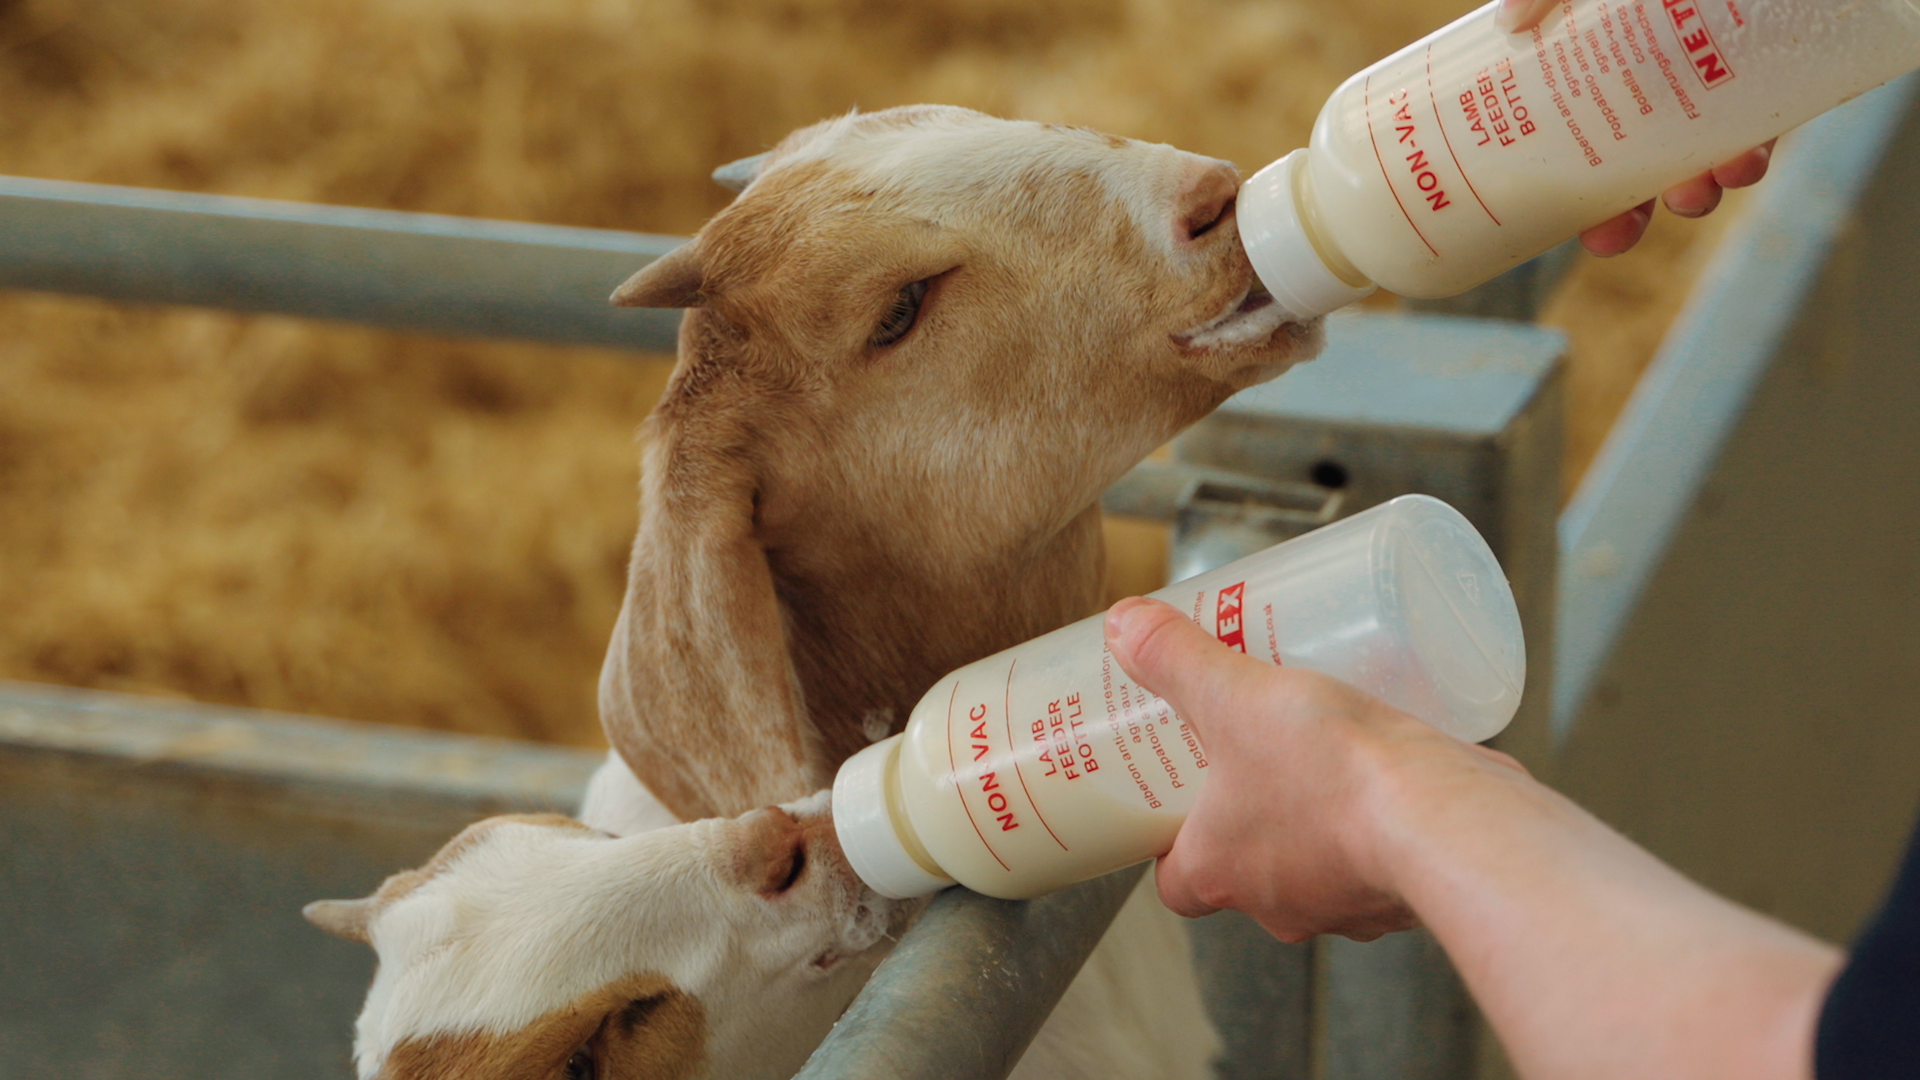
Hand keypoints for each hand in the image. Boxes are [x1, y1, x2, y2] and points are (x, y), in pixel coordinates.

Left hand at [1103, 597, 1521, 941]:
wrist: (1445, 820)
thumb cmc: (1330, 775)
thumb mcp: (1233, 696)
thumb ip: (1177, 659)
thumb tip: (1124, 624)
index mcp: (1219, 873)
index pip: (1175, 881)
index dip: (1171, 841)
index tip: (1181, 796)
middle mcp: (1279, 905)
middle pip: (1244, 867)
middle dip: (1249, 813)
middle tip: (1253, 754)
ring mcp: (1347, 906)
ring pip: (1315, 863)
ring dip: (1314, 818)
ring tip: (1319, 750)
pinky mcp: (1406, 892)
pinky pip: (1377, 859)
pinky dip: (1375, 823)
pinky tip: (1384, 770)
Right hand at [1495, 0, 1774, 256]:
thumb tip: (1508, 23)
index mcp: (1613, 52)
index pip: (1581, 127)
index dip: (1568, 182)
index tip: (1560, 220)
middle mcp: (1665, 69)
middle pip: (1637, 159)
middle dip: (1626, 210)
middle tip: (1610, 236)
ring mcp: (1722, 73)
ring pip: (1704, 154)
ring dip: (1694, 190)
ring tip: (1690, 198)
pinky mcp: (1780, 69)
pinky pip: (1766, 127)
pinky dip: (1753, 151)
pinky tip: (1744, 160)